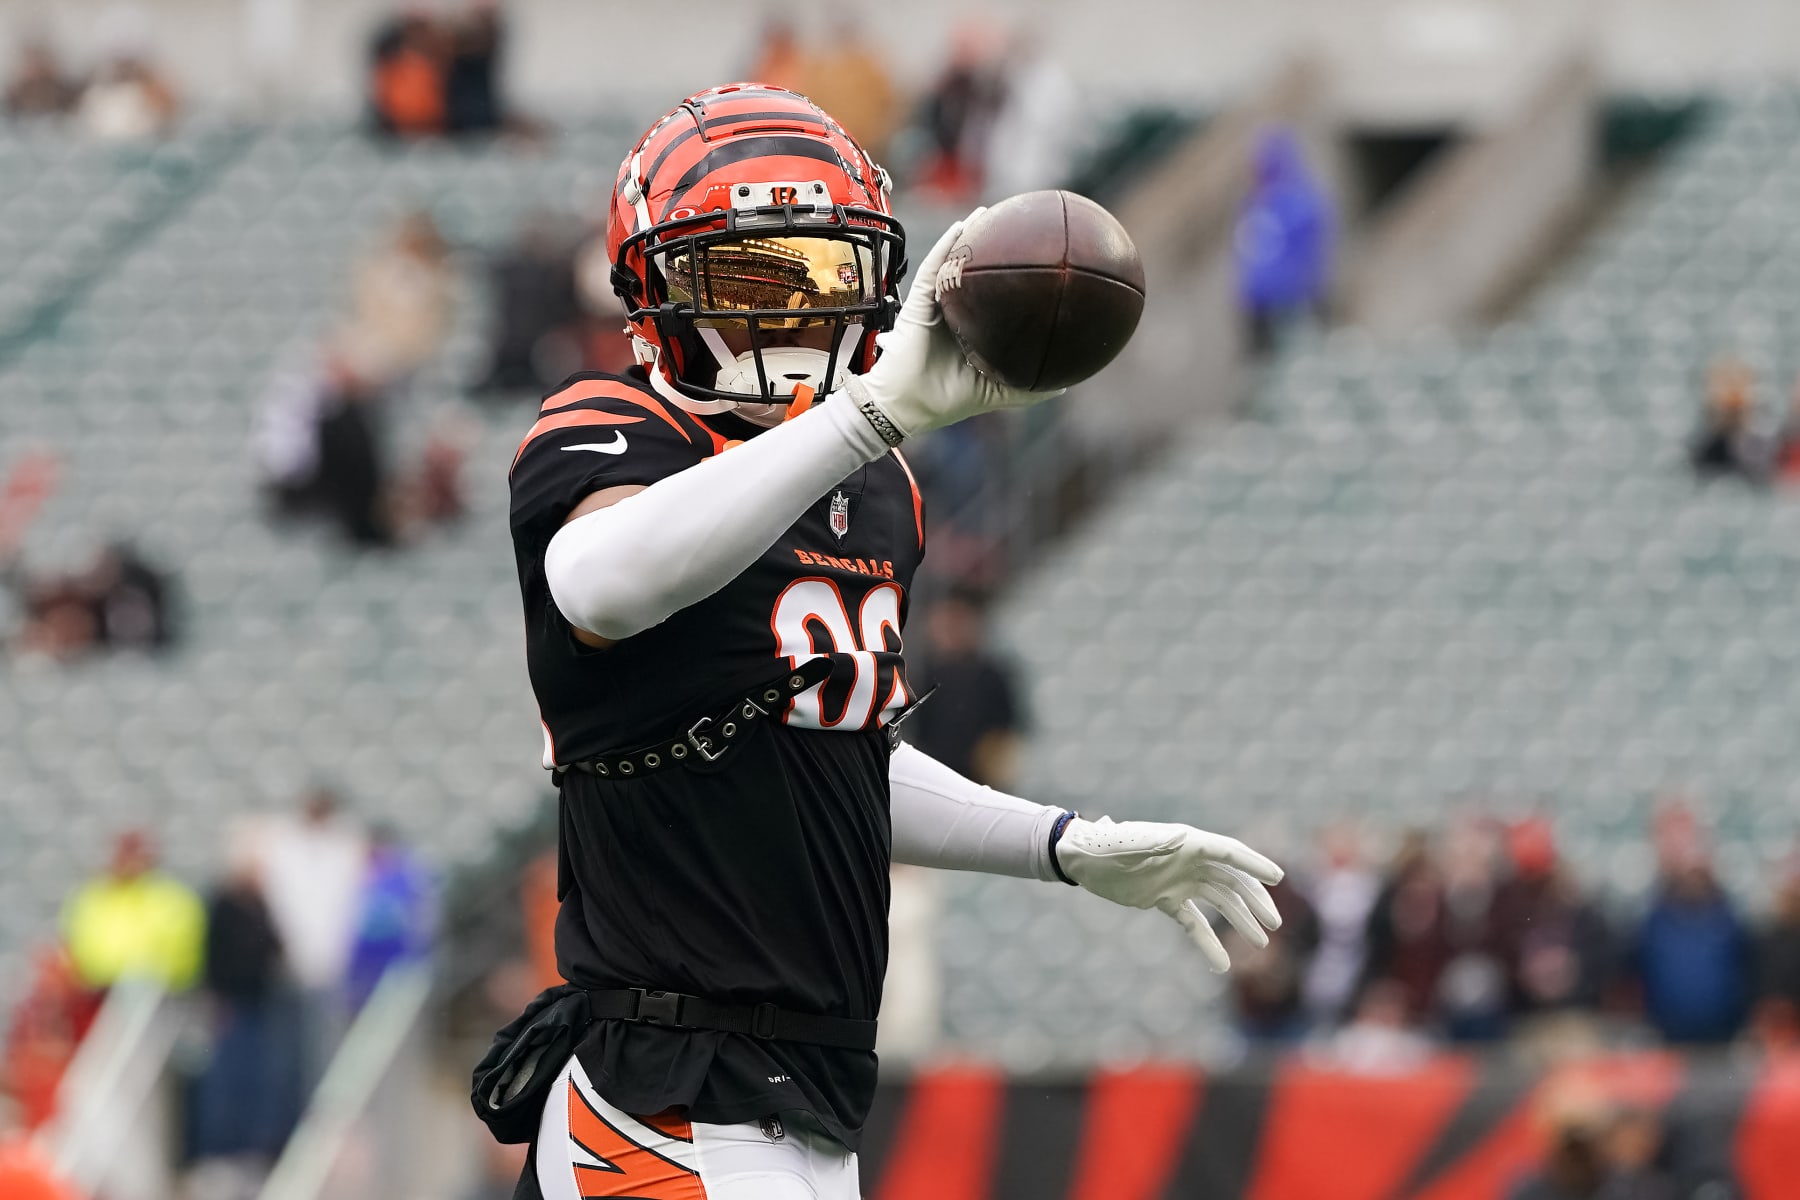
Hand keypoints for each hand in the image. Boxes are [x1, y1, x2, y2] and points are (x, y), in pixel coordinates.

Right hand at [844, 214, 1059, 439]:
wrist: (908, 407)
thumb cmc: (946, 400)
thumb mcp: (998, 392)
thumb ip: (1028, 388)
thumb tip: (1066, 384)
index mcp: (970, 330)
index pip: (991, 298)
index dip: (1009, 278)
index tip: (1034, 260)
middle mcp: (954, 314)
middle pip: (972, 275)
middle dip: (989, 248)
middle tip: (1016, 226)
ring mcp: (935, 306)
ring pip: (952, 265)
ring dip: (967, 237)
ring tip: (987, 213)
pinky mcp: (918, 304)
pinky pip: (933, 270)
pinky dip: (946, 247)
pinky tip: (963, 227)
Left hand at [1055, 816, 1284, 973]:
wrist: (1082, 858)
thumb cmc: (1106, 844)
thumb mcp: (1131, 842)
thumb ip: (1153, 844)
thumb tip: (1176, 839)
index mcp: (1188, 842)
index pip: (1229, 853)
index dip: (1254, 864)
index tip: (1278, 878)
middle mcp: (1189, 861)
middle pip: (1232, 881)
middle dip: (1254, 901)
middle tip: (1274, 924)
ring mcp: (1179, 881)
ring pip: (1219, 902)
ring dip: (1240, 921)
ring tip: (1260, 942)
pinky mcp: (1165, 899)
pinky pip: (1193, 922)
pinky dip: (1207, 941)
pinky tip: (1221, 964)